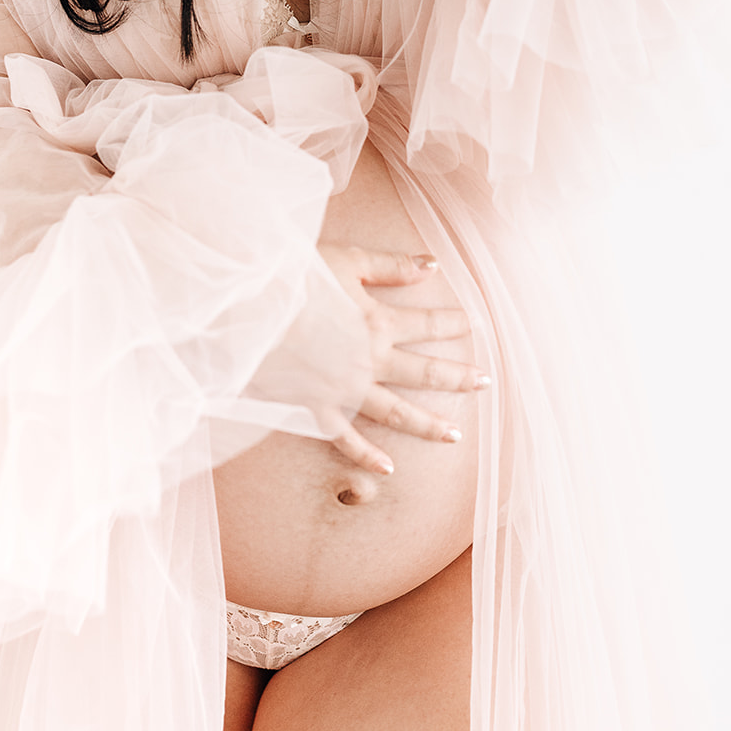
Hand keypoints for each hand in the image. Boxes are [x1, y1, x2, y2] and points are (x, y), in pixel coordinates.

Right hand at [316, 242, 489, 474]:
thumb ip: (391, 267)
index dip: (453, 323)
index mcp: (378, 322)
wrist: (245, 310)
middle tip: (486, 383)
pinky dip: (367, 455)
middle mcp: (369, 360)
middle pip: (424, 373)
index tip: (474, 324)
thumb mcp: (347, 261)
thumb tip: (432, 266)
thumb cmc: (294, 278)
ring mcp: (345, 389)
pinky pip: (346, 438)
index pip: (428, 325)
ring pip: (397, 413)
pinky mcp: (317, 407)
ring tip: (455, 436)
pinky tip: (388, 469)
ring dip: (428, 426)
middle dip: (458, 378)